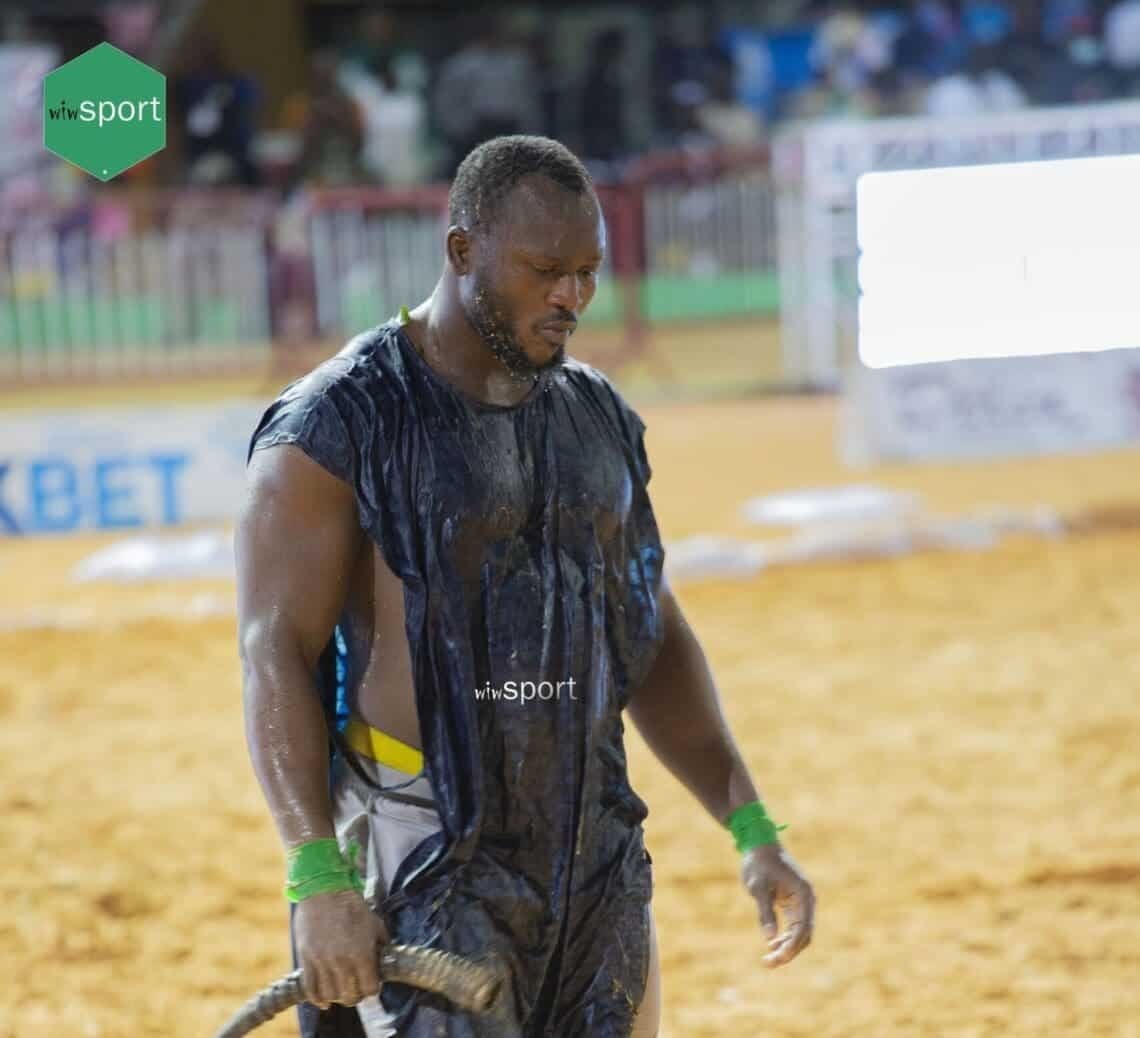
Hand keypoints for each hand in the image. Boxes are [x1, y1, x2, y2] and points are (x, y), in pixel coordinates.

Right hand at [294, 888, 387, 1008]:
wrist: (325, 890)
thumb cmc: (352, 905)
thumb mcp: (375, 923)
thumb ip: (381, 945)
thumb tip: (385, 961)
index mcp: (362, 953)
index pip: (370, 989)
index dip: (373, 988)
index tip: (371, 983)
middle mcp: (342, 961)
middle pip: (350, 997)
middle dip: (356, 995)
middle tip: (356, 987)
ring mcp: (322, 962)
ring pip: (330, 996)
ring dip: (337, 996)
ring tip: (340, 989)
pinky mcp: (306, 959)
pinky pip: (310, 989)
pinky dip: (317, 998)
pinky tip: (323, 1000)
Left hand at [741, 843, 814, 967]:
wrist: (759, 845)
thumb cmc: (758, 864)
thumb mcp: (758, 887)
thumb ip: (765, 911)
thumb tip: (769, 938)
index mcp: (803, 894)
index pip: (803, 927)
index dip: (792, 946)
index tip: (778, 957)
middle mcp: (807, 900)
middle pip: (804, 934)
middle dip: (789, 951)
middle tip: (768, 963)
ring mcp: (801, 902)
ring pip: (799, 933)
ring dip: (787, 947)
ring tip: (768, 960)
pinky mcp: (793, 904)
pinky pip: (793, 926)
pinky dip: (785, 938)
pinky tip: (771, 945)